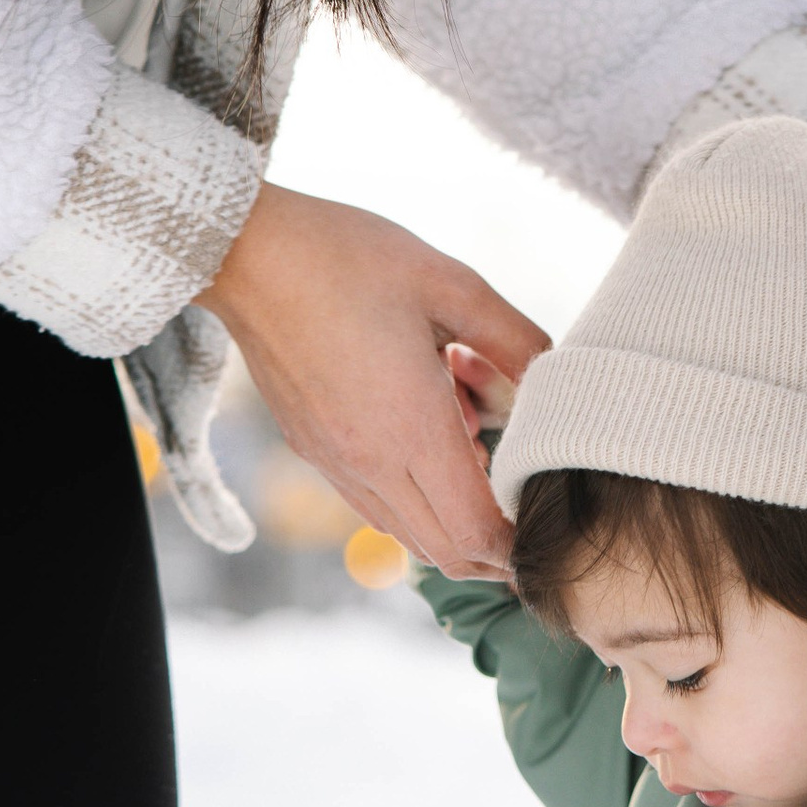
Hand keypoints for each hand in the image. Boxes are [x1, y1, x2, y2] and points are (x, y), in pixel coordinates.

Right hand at [199, 181, 549, 576]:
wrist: (247, 253)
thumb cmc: (350, 258)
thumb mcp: (452, 282)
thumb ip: (514, 337)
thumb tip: (559, 374)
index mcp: (411, 428)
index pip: (477, 533)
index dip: (521, 547)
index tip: (552, 526)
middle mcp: (370, 463)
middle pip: (447, 553)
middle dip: (497, 550)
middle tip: (530, 507)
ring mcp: (335, 464)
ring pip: (409, 535)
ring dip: (455, 520)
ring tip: (479, 450)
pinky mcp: (312, 451)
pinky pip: (375, 506)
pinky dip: (416, 498)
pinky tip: (432, 435)